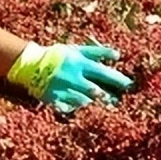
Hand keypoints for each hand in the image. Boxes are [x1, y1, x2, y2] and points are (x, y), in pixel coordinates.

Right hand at [6, 43, 133, 112]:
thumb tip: (118, 55)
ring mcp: (63, 90)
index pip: (104, 73)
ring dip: (94, 104)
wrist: (31, 65)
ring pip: (85, 102)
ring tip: (102, 105)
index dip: (118, 80)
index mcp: (79, 63)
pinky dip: (78, 109)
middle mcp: (73, 78)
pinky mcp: (54, 100)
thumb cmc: (58, 55)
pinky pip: (70, 108)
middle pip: (96, 92)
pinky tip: (83, 109)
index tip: (129, 85)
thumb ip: (97, 52)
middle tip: (117, 101)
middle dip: (109, 98)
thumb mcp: (76, 50)